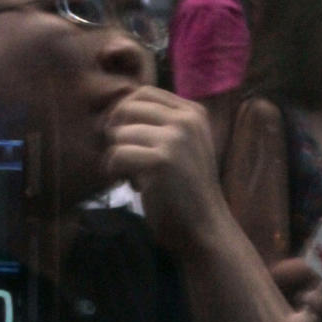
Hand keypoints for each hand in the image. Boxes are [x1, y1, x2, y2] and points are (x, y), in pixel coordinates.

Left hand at [104, 86, 224, 251]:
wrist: (206, 229)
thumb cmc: (186, 189)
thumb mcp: (182, 145)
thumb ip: (159, 123)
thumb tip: (115, 107)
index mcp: (193, 112)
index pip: (144, 92)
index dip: (125, 113)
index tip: (125, 137)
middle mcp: (187, 120)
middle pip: (127, 108)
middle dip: (117, 132)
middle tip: (124, 157)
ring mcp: (176, 138)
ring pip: (119, 133)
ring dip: (118, 156)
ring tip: (135, 175)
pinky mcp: (161, 160)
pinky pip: (117, 155)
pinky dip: (115, 171)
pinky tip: (133, 185)